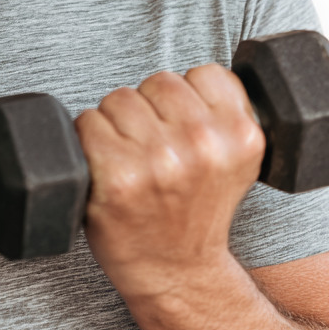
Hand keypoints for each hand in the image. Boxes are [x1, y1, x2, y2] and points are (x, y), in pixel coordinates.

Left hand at [75, 65, 264, 300]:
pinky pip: (87, 122)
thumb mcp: (237, 159)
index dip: (188, 98)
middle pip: (157, 81)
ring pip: (119, 98)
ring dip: (117, 123)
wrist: (176, 274)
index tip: (186, 129)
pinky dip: (89, 140)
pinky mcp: (117, 176)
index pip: (203, 73)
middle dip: (150, 108)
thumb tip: (198, 55)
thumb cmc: (196, 210)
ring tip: (134, 161)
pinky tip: (108, 168)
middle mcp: (202, 145)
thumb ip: (225, 112)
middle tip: (157, 151)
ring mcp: (159, 161)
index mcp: (241, 136)